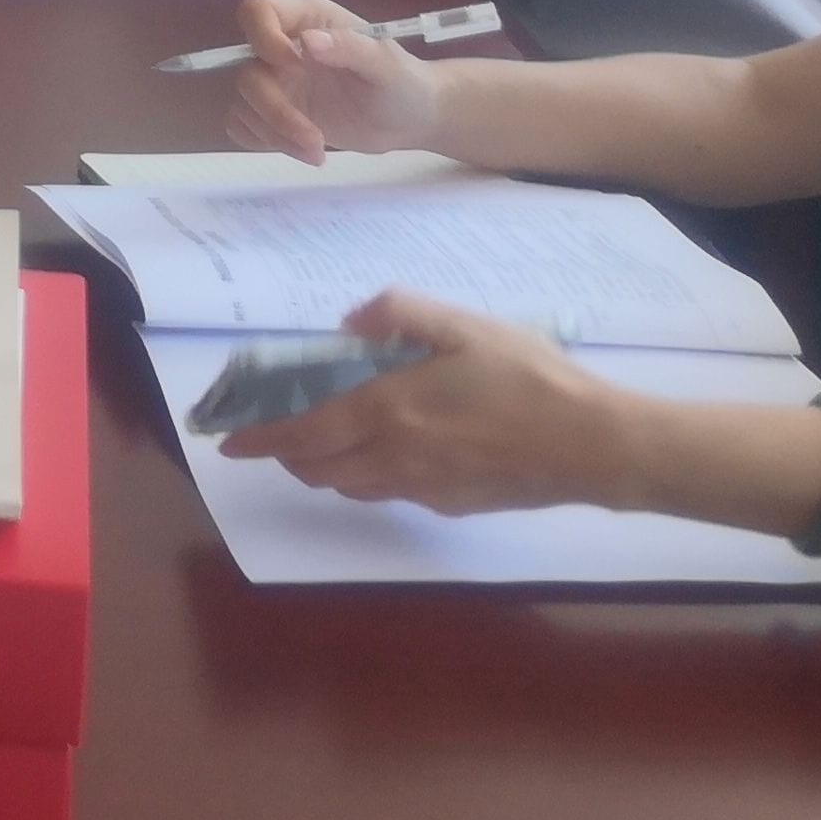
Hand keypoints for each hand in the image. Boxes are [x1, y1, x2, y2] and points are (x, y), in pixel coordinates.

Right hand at [205, 0, 442, 163]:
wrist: (411, 120)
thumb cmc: (404, 83)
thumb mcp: (387, 65)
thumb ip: (351, 47)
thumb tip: (308, 40)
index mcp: (308, 20)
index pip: (257, 13)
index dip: (262, 37)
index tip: (292, 66)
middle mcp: (284, 48)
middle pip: (247, 71)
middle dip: (276, 111)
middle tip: (315, 139)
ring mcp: (278, 82)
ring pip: (244, 104)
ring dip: (275, 133)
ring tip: (317, 153)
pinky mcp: (275, 113)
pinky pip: (244, 125)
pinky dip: (265, 141)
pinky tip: (302, 150)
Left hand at [221, 293, 624, 516]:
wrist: (591, 445)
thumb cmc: (528, 376)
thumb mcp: (464, 324)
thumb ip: (400, 314)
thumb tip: (347, 323)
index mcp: (389, 408)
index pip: (304, 430)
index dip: (261, 437)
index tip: (229, 441)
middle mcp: (395, 456)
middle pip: (318, 467)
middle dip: (286, 454)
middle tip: (275, 434)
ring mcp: (423, 487)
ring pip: (350, 487)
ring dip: (322, 469)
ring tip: (318, 445)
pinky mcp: (450, 505)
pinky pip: (388, 493)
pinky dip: (365, 477)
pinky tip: (385, 453)